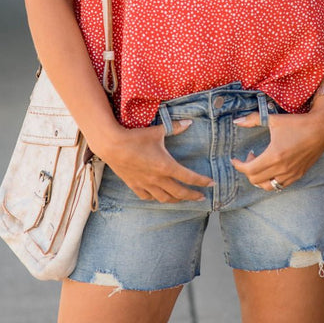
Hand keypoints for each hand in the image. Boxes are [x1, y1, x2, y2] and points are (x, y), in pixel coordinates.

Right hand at [96, 119, 213, 202]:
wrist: (112, 145)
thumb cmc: (136, 137)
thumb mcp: (157, 131)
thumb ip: (175, 127)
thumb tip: (189, 122)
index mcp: (166, 166)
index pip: (189, 177)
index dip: (202, 181)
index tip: (211, 184)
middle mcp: (158, 179)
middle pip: (180, 192)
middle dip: (193, 195)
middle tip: (202, 197)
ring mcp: (146, 184)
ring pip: (165, 198)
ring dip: (176, 200)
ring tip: (183, 199)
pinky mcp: (134, 185)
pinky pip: (147, 197)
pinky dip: (156, 198)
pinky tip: (158, 196)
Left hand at [231, 100, 323, 189]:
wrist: (321, 129)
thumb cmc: (297, 123)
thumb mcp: (273, 119)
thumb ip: (252, 120)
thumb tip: (236, 121)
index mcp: (274, 156)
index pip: (249, 170)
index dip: (238, 166)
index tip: (234, 159)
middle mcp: (282, 169)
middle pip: (255, 180)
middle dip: (247, 170)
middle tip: (250, 156)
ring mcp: (291, 174)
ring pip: (267, 187)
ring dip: (259, 178)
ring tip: (260, 163)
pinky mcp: (298, 175)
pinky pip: (279, 186)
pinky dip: (270, 180)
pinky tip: (272, 167)